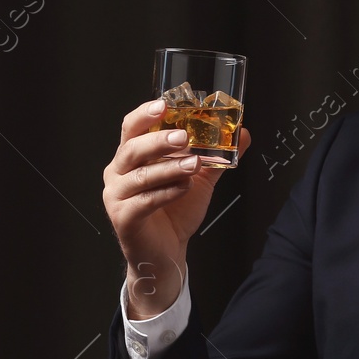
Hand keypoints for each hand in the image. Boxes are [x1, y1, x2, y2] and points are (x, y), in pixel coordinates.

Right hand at [103, 98, 250, 315]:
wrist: (167, 253)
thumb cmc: (176, 212)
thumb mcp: (199, 178)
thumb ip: (216, 155)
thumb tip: (242, 133)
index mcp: (131, 157)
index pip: (132, 128)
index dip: (145, 114)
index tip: (164, 104)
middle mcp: (118, 173)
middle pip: (132, 148)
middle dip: (159, 140)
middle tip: (184, 137)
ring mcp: (116, 196)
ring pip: (140, 175)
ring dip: (170, 168)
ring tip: (194, 165)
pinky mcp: (123, 218)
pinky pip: (144, 201)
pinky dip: (166, 192)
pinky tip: (184, 188)